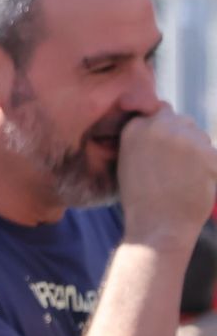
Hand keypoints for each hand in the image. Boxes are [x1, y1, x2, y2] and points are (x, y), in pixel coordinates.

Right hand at [118, 109, 216, 247]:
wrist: (159, 225)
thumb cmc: (140, 198)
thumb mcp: (128, 160)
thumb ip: (143, 137)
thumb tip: (163, 124)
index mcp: (136, 127)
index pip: (158, 110)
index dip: (162, 127)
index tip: (161, 145)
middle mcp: (162, 126)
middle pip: (181, 120)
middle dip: (180, 136)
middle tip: (174, 163)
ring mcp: (188, 139)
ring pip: (199, 135)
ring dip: (196, 150)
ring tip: (183, 176)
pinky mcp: (210, 153)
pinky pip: (213, 154)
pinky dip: (209, 167)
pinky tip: (196, 183)